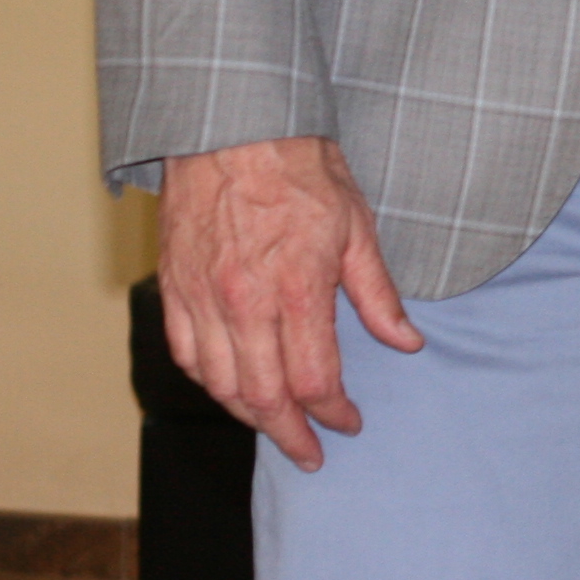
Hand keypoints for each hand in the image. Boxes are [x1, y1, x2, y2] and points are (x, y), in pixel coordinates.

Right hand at [157, 135, 422, 470]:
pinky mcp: (174, 288)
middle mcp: (243, 303)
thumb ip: (377, 294)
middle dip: (290, 435)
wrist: (232, 124)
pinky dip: (208, 383)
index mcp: (296, 289)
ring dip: (249, 417)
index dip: (333, 412)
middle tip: (309, 454)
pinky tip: (229, 391)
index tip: (349, 423)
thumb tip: (406, 342)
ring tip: (274, 429)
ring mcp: (202, 298)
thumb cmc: (300, 168)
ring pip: (220, 385)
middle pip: (263, 397)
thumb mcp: (356, 226)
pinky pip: (186, 355)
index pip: (313, 380)